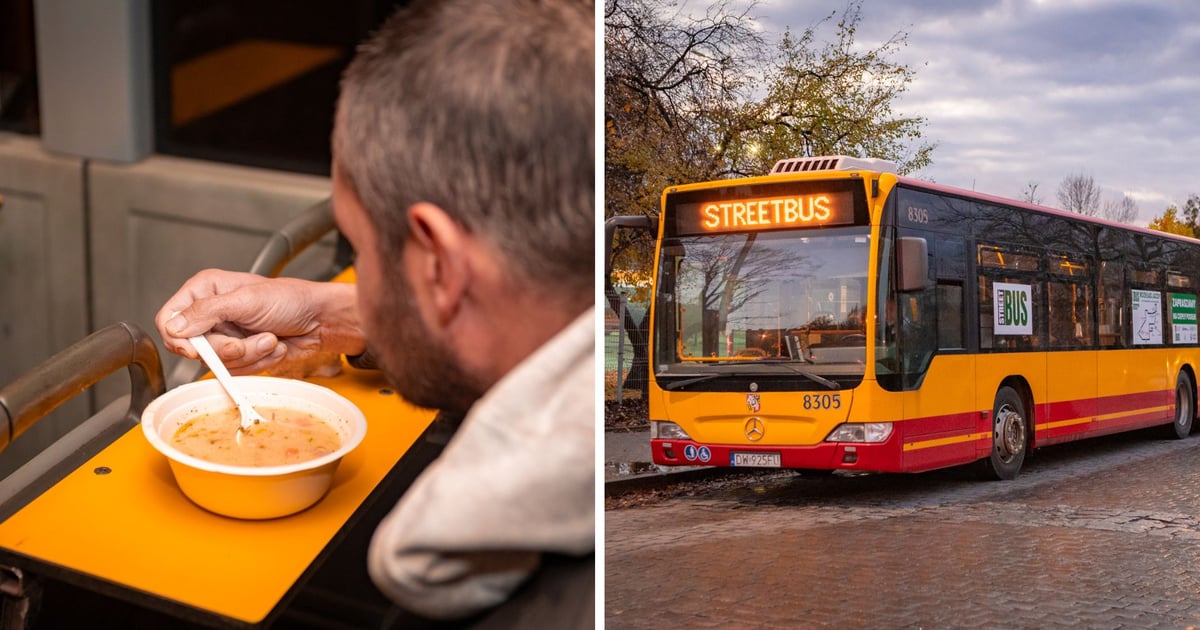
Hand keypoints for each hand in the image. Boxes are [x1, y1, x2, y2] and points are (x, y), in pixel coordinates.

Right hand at [155, 269, 363, 374]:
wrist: (321, 320)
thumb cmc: (291, 299)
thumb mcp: (246, 300)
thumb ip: (208, 312)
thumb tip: (175, 326)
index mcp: (205, 291)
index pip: (169, 319)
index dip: (179, 339)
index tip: (197, 349)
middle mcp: (212, 314)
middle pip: (194, 349)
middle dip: (228, 349)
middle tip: (250, 339)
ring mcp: (226, 336)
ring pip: (218, 363)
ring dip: (250, 355)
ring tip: (269, 337)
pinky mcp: (242, 354)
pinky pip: (237, 371)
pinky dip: (259, 363)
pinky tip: (273, 346)